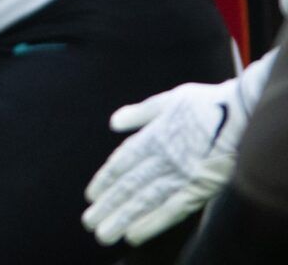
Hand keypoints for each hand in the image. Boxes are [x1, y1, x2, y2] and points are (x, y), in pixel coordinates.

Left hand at [83, 54, 273, 246]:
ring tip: (105, 233)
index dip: (105, 180)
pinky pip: (172, 209)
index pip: (121, 163)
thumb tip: (113, 123)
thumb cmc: (207, 104)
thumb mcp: (168, 100)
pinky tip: (135, 233)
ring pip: (145, 200)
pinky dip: (152, 222)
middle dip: (108, 205)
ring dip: (123, 217)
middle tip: (89, 223)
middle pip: (129, 185)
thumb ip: (140, 113)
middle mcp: (162, 158)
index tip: (91, 196)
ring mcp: (180, 175)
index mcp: (153, 137)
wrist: (244, 113)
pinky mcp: (200, 188)